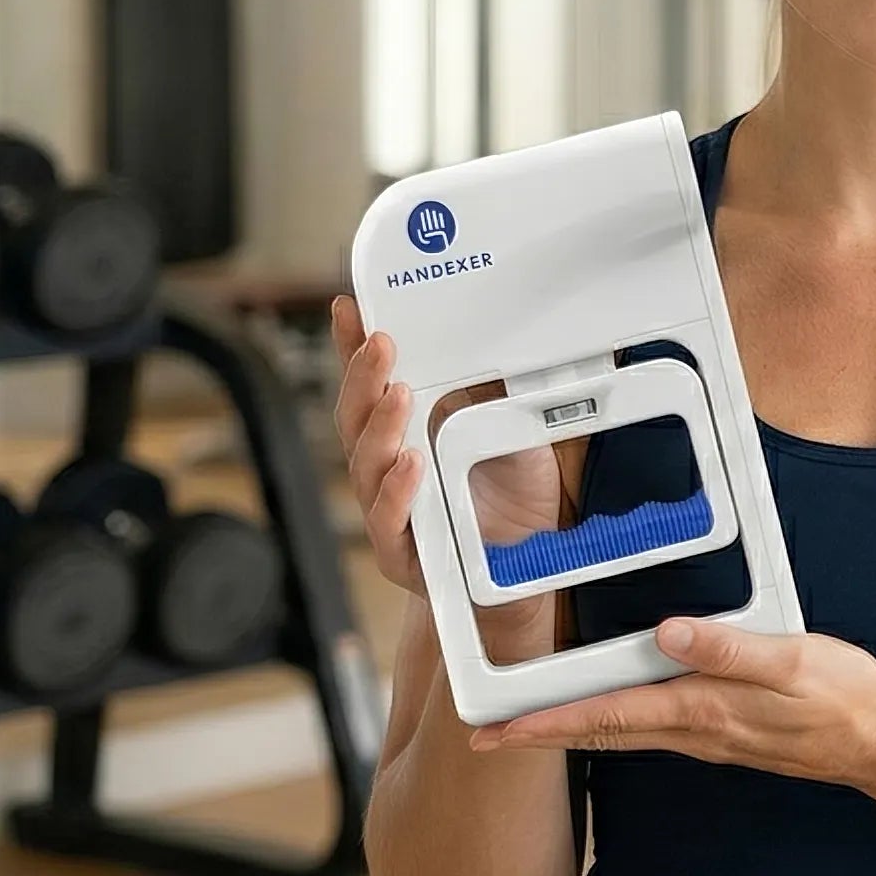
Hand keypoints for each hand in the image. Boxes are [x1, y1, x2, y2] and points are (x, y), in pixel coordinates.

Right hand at [330, 296, 561, 656]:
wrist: (526, 567)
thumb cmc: (510, 494)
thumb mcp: (509, 427)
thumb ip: (491, 389)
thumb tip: (493, 330)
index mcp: (403, 432)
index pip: (370, 385)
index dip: (354, 347)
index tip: (349, 308)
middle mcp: (385, 469)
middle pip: (356, 420)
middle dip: (363, 378)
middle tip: (380, 343)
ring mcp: (389, 511)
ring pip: (366, 466)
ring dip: (380, 427)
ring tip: (397, 394)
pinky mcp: (402, 555)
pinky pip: (388, 522)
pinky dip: (398, 490)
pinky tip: (410, 462)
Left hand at [473, 617, 875, 792]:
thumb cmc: (840, 699)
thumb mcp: (793, 662)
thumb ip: (731, 648)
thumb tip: (668, 632)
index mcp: (701, 708)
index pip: (605, 715)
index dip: (545, 723)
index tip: (494, 732)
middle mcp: (692, 729)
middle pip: (598, 732)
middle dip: (538, 736)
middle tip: (482, 737)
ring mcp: (704, 737)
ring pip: (619, 734)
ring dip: (569, 730)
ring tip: (525, 724)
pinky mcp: (719, 732)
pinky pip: (647, 730)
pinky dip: (610, 724)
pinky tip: (605, 713)